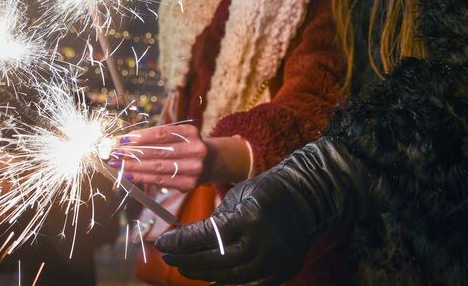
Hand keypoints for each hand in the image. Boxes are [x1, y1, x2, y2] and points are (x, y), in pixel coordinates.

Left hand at [111, 123, 208, 190]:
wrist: (211, 161)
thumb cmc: (186, 144)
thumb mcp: (179, 134)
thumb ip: (157, 137)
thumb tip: (127, 141)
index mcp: (190, 132)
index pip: (161, 134)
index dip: (140, 137)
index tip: (122, 139)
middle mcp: (194, 150)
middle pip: (157, 152)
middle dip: (133, 153)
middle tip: (114, 153)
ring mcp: (193, 169)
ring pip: (157, 168)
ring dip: (133, 166)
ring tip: (117, 164)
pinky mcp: (188, 184)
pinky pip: (160, 181)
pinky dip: (142, 178)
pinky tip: (129, 174)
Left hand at [155, 172, 309, 285]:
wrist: (306, 196)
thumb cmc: (266, 191)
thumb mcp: (237, 197)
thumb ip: (217, 222)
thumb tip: (189, 240)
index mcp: (248, 218)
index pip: (206, 236)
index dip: (181, 242)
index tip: (162, 243)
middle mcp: (261, 243)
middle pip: (215, 260)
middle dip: (187, 259)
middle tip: (168, 256)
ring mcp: (273, 261)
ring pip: (230, 277)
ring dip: (203, 273)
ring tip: (185, 267)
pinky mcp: (281, 272)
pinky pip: (249, 285)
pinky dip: (228, 283)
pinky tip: (212, 278)